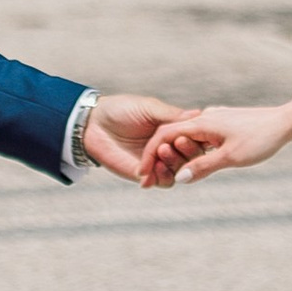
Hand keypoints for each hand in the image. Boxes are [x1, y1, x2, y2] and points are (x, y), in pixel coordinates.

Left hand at [78, 93, 193, 183]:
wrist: (93, 124)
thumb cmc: (122, 110)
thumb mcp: (149, 108)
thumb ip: (171, 115)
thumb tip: (198, 114)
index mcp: (174, 129)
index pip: (195, 138)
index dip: (196, 139)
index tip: (188, 134)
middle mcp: (170, 147)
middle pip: (191, 158)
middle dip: (186, 152)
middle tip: (174, 143)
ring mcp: (158, 162)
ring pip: (179, 172)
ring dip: (173, 165)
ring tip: (161, 154)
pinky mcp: (144, 174)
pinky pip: (162, 182)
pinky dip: (161, 178)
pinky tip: (152, 171)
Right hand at [140, 96, 291, 186]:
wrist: (286, 121)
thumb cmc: (261, 138)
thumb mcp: (231, 157)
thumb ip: (203, 167)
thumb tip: (179, 179)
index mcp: (201, 123)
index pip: (164, 136)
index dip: (150, 156)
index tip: (142, 175)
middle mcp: (204, 118)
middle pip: (171, 136)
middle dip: (159, 158)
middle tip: (151, 179)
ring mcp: (214, 120)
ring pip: (186, 137)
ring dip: (175, 155)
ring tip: (168, 174)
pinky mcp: (224, 124)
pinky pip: (199, 137)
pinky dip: (190, 150)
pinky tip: (191, 161)